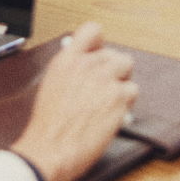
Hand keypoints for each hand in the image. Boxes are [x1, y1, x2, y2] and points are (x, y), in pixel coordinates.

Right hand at [9, 22, 137, 180]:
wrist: (50, 149)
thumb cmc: (47, 127)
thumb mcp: (52, 87)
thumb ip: (70, 71)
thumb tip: (83, 66)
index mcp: (66, 60)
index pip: (92, 30)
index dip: (99, 43)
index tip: (99, 54)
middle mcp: (86, 64)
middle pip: (114, 53)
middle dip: (113, 70)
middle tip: (106, 89)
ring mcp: (104, 79)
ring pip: (127, 67)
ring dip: (122, 83)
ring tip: (111, 101)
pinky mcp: (118, 97)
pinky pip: (132, 91)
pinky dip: (127, 103)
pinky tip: (114, 114)